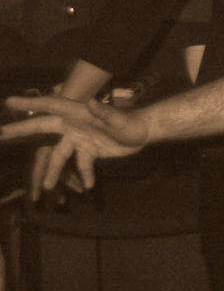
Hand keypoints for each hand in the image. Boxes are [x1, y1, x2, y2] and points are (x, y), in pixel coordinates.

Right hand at [3, 94, 148, 194]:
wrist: (143, 133)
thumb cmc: (130, 121)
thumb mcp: (118, 119)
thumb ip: (105, 113)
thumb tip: (91, 103)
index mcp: (76, 112)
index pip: (50, 105)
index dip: (29, 103)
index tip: (9, 102)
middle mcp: (72, 125)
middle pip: (41, 129)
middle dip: (20, 132)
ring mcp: (77, 139)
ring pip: (58, 156)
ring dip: (53, 172)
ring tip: (47, 189)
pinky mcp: (87, 152)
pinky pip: (79, 166)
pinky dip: (83, 175)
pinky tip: (88, 187)